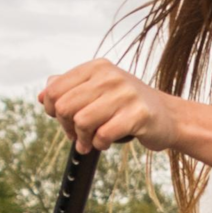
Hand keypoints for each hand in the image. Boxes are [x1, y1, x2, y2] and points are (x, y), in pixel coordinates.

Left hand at [40, 59, 178, 152]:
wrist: (168, 117)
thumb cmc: (129, 106)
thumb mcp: (99, 90)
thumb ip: (71, 89)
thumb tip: (43, 95)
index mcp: (97, 67)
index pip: (55, 89)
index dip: (53, 111)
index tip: (65, 121)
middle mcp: (110, 76)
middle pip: (65, 107)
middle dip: (68, 128)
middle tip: (79, 136)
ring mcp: (125, 93)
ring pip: (81, 121)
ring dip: (84, 139)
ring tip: (92, 142)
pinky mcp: (138, 114)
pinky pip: (102, 135)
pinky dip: (99, 145)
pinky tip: (106, 143)